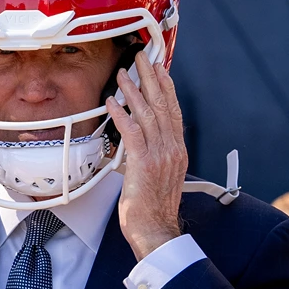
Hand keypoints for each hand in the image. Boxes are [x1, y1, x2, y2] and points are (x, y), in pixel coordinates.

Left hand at [106, 50, 187, 261]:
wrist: (156, 230)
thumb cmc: (153, 207)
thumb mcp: (159, 175)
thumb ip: (153, 154)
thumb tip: (140, 140)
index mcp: (177, 150)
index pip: (174, 111)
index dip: (166, 87)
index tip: (160, 68)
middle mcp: (172, 149)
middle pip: (163, 105)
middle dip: (151, 78)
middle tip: (142, 58)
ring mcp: (159, 155)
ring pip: (147, 114)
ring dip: (133, 91)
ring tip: (123, 74)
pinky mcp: (143, 163)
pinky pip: (132, 132)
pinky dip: (121, 115)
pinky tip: (112, 102)